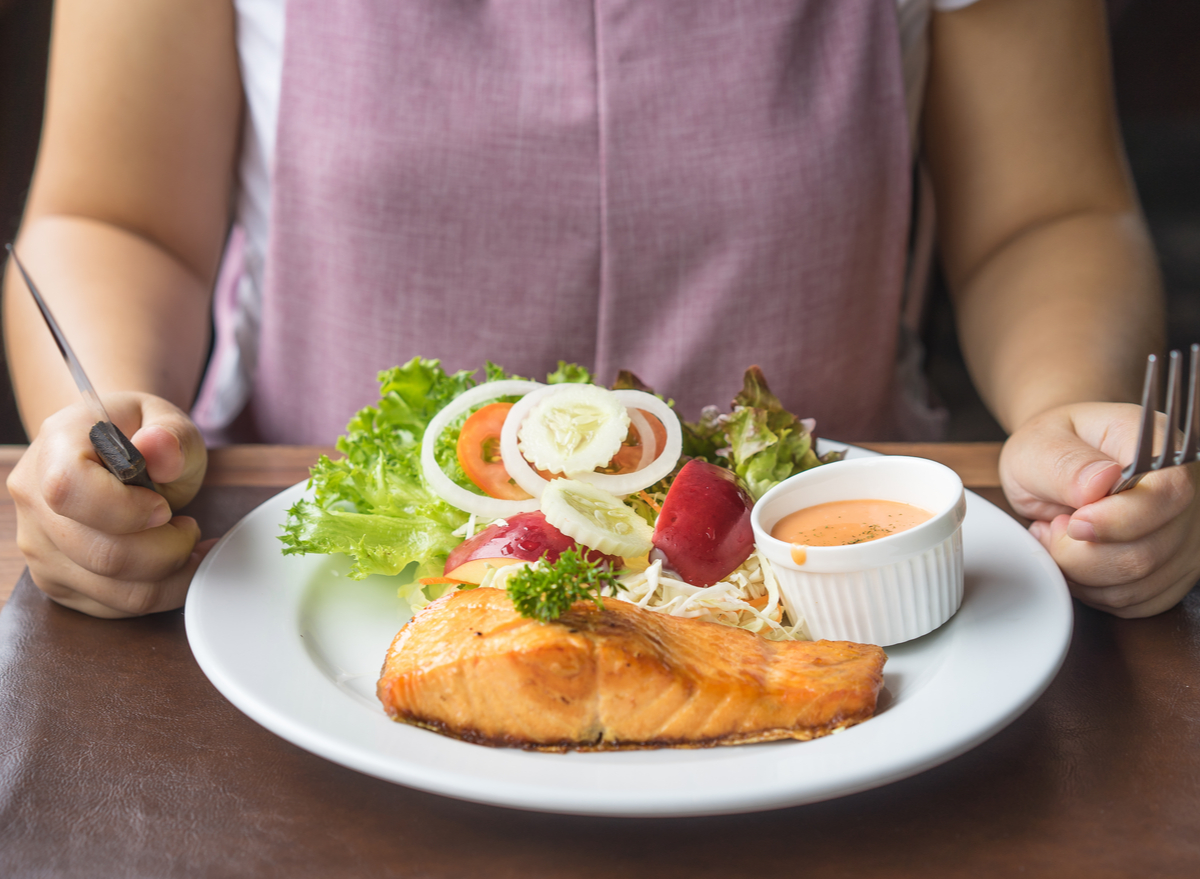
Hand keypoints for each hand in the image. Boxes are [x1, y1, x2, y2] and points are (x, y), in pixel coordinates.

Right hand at [6, 392, 211, 617]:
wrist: (113, 450)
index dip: (128, 509)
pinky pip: (112, 606)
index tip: (164, 507)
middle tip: (187, 527)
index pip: (70, 489)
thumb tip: (159, 447)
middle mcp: (34, 498)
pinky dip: (158, 592)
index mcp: (55, 446)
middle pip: (101, 554)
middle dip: (167, 550)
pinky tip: (174, 564)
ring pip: (112, 590)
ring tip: (185, 544)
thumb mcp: (168, 421)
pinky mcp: (56, 580)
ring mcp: (39, 545)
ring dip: (168, 575)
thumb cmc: (141, 435)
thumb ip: (173, 435)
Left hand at [1000, 402, 1199, 616]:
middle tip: (1055, 526)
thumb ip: (1067, 464)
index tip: (1072, 524)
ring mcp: (1187, 536)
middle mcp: (1188, 493)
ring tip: (1062, 539)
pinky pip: (1137, 602)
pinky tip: (1078, 560)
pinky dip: (1096, 590)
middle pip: (1147, 554)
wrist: (1059, 466)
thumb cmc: (1053, 450)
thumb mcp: (1040, 444)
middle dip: (1081, 554)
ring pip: (1138, 586)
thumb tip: (1098, 483)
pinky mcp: (1175, 569)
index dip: (1116, 521)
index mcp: (1159, 448)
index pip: (1167, 495)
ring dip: (1082, 574)